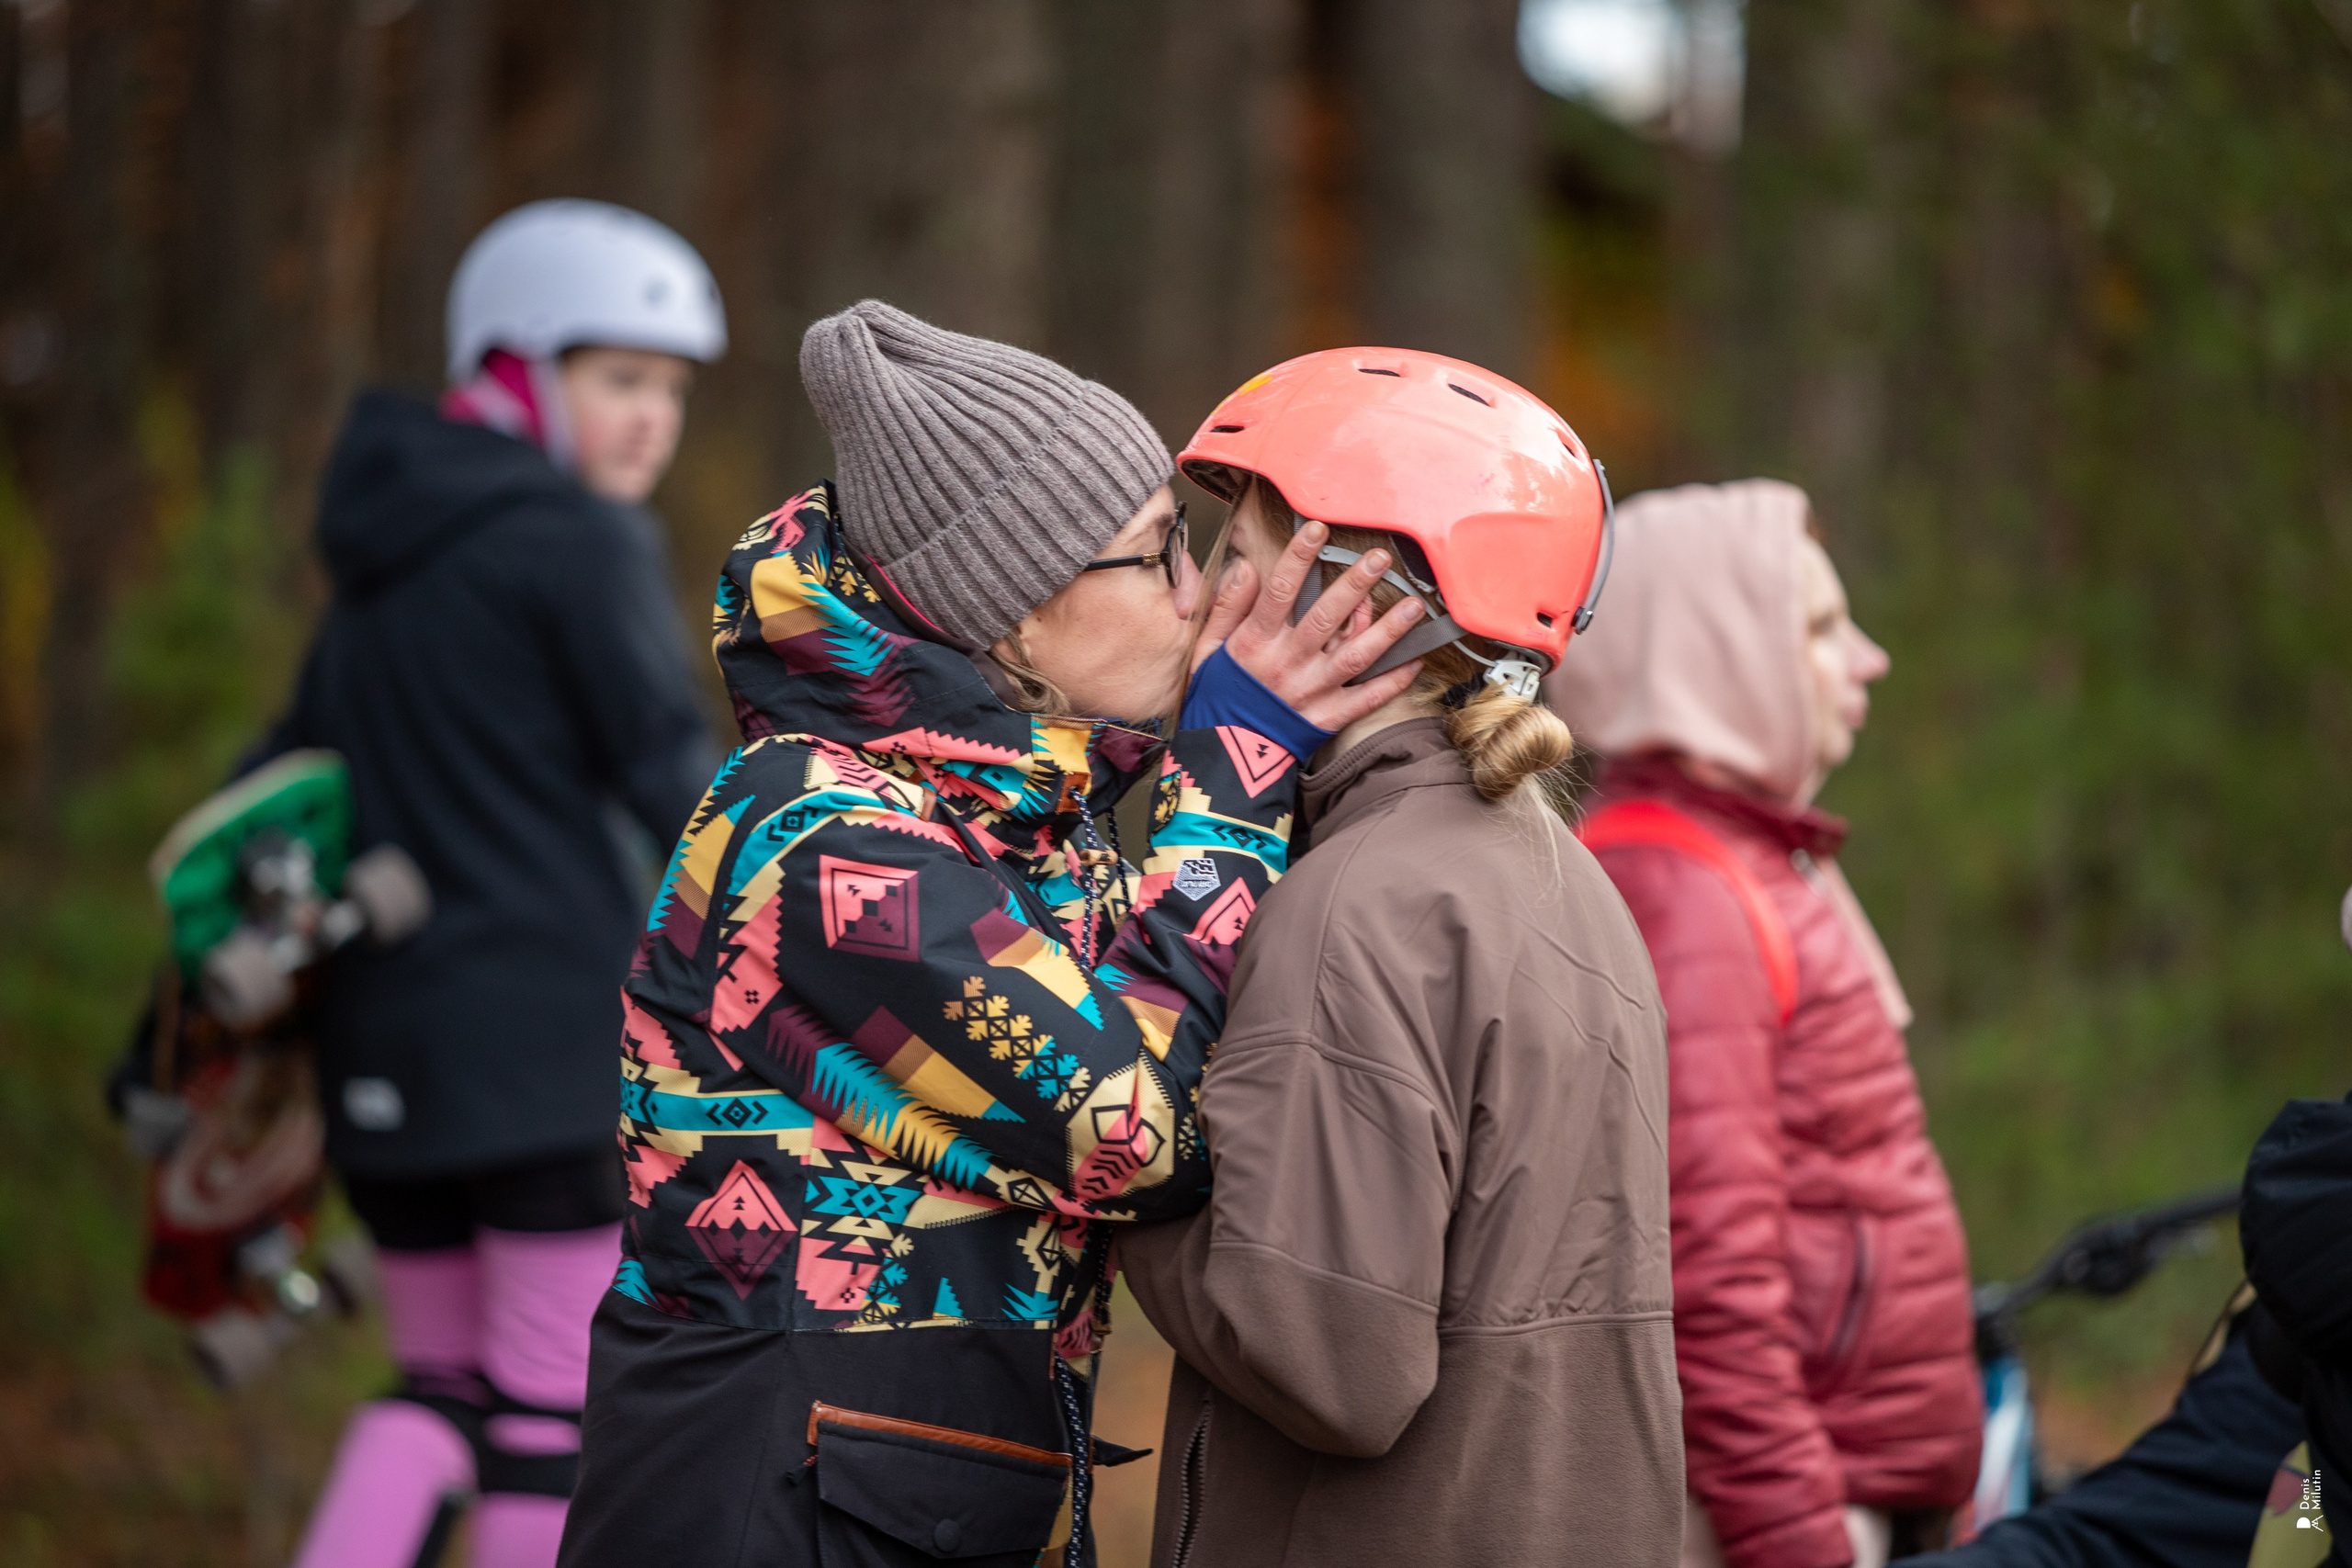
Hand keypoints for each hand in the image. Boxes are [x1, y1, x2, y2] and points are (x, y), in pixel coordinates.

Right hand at [1190, 520, 1424, 731]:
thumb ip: (1226, 608)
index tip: (1317, 529)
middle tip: (1379, 558)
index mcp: (1256, 643)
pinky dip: (1393, 680)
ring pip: (1356, 655)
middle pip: (1326, 617)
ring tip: (1413, 606)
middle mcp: (1288, 663)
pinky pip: (1367, 698)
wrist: (1224, 759)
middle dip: (1355, 584)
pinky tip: (1415, 659)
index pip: (1279, 591)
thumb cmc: (1216, 700)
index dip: (1298, 557)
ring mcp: (1312, 691)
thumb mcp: (1205, 651)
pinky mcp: (1329, 717)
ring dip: (1387, 629)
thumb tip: (1245, 568)